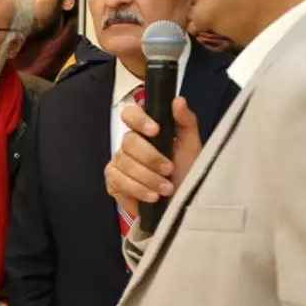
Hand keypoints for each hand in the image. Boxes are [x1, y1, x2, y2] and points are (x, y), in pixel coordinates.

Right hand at [105, 97, 201, 218]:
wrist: (182, 205)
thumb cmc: (187, 174)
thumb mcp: (192, 147)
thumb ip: (186, 122)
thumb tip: (178, 100)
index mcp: (146, 131)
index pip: (130, 114)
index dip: (139, 120)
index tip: (155, 131)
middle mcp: (129, 145)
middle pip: (128, 142)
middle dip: (151, 158)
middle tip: (169, 170)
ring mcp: (118, 163)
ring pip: (125, 164)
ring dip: (148, 178)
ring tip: (166, 189)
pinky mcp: (113, 182)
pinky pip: (119, 181)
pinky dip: (137, 190)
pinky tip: (151, 197)